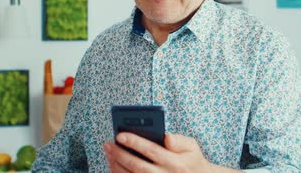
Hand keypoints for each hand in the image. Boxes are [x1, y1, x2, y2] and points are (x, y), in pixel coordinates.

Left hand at [103, 132, 235, 172]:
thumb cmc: (192, 160)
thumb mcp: (192, 146)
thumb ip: (180, 140)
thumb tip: (166, 136)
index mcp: (175, 162)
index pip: (151, 150)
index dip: (134, 142)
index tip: (120, 135)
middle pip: (137, 166)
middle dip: (120, 154)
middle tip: (108, 144)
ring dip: (117, 165)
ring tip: (109, 153)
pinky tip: (114, 166)